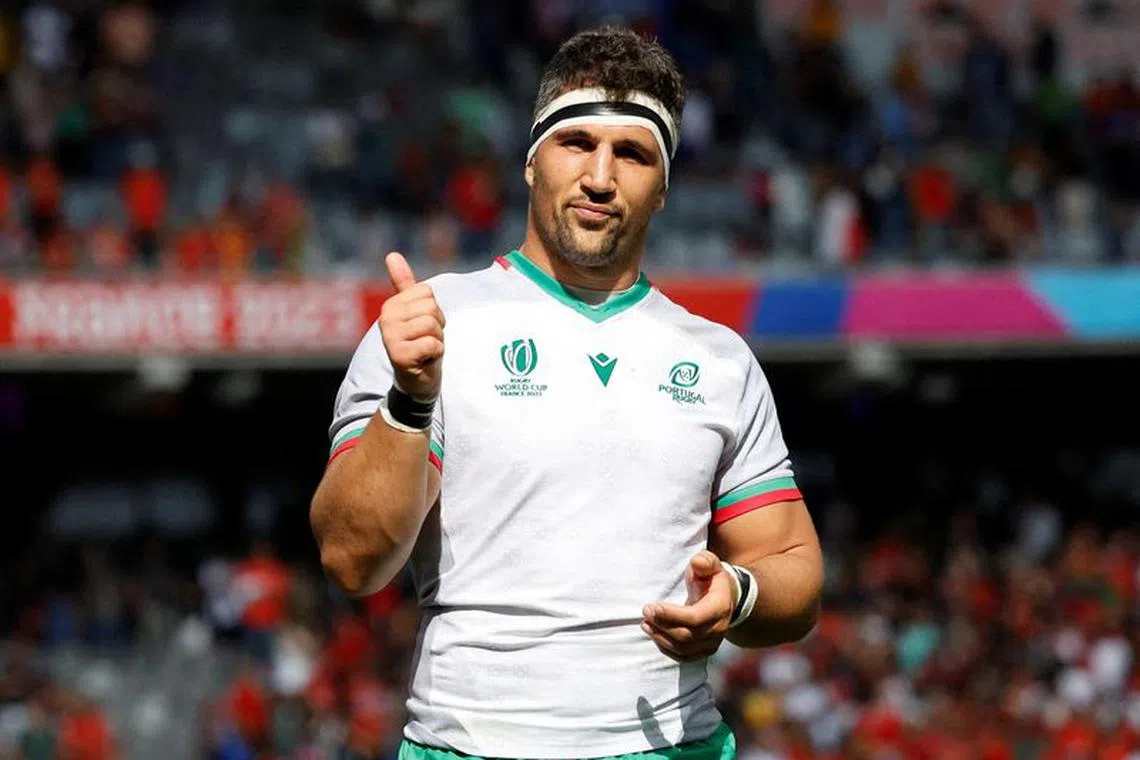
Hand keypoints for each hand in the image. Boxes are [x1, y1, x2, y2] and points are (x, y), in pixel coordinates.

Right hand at [379, 252, 444, 399]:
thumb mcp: (414, 312)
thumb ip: (404, 284)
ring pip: (432, 325)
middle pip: (431, 308)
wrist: (416, 380)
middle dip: (437, 326)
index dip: (434, 310)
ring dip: (437, 340)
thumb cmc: (418, 343)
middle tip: (426, 340)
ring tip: (425, 350)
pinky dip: (436, 354)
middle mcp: (386, 319)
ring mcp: (391, 337)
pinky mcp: (399, 355)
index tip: (424, 327)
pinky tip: (425, 361)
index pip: (427, 293)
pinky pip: (432, 344)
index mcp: (391, 305)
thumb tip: (392, 254)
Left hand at [642, 551, 734, 661]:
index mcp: (720, 607)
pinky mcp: (704, 652)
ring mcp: (712, 643)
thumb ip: (705, 561)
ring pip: (683, 649)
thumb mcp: (711, 565)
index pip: (694, 618)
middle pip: (686, 635)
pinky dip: (666, 649)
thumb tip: (697, 561)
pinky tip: (654, 635)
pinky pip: (683, 657)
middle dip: (662, 625)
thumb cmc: (711, 579)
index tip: (651, 607)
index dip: (671, 615)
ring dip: (661, 638)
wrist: (725, 598)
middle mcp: (719, 629)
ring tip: (645, 624)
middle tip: (645, 612)